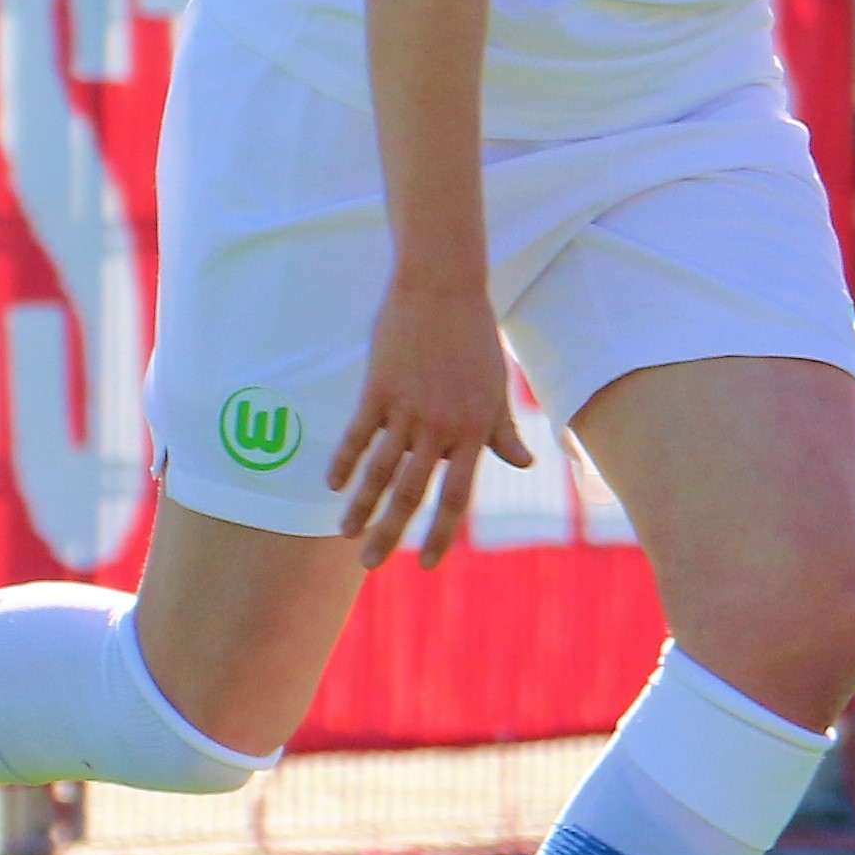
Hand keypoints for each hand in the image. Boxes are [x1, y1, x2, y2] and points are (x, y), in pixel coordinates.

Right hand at [328, 281, 531, 569]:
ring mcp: (406, 408)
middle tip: (371, 565)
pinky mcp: (378, 389)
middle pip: (411, 494)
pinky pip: (357, 435)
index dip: (442, 533)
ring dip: (360, 506)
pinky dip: (343, 462)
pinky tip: (331, 485)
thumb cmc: (476, 339)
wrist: (444, 289)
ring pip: (379, 471)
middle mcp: (440, 427)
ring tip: (346, 534)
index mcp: (473, 431)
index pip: (457, 496)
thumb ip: (502, 430)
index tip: (429, 564)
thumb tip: (523, 464)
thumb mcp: (496, 386)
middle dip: (390, 533)